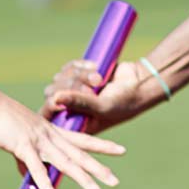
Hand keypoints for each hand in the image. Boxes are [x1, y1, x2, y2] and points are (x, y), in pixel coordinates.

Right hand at [0, 91, 123, 188]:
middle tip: (115, 181)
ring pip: (64, 162)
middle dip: (98, 169)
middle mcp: (51, 137)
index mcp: (54, 133)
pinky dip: (43, 180)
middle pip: (80, 155)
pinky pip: (36, 166)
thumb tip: (29, 177)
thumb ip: (28, 160)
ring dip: (80, 177)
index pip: (84, 140)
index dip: (103, 145)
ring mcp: (39, 141)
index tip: (122, 150)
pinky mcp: (23, 146)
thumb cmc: (5, 120)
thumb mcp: (22, 140)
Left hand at [43, 56, 165, 131]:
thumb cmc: (124, 103)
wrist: (140, 82)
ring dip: (80, 75)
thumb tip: (55, 98)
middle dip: (72, 87)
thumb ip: (79, 102)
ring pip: (60, 77)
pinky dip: (81, 65)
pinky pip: (68, 66)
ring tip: (100, 79)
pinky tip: (96, 67)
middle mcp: (71, 107)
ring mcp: (74, 89)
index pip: (47, 116)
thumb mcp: (102, 106)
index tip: (59, 100)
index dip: (49, 106)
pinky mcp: (79, 74)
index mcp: (74, 123)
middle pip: (52, 92)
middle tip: (92, 88)